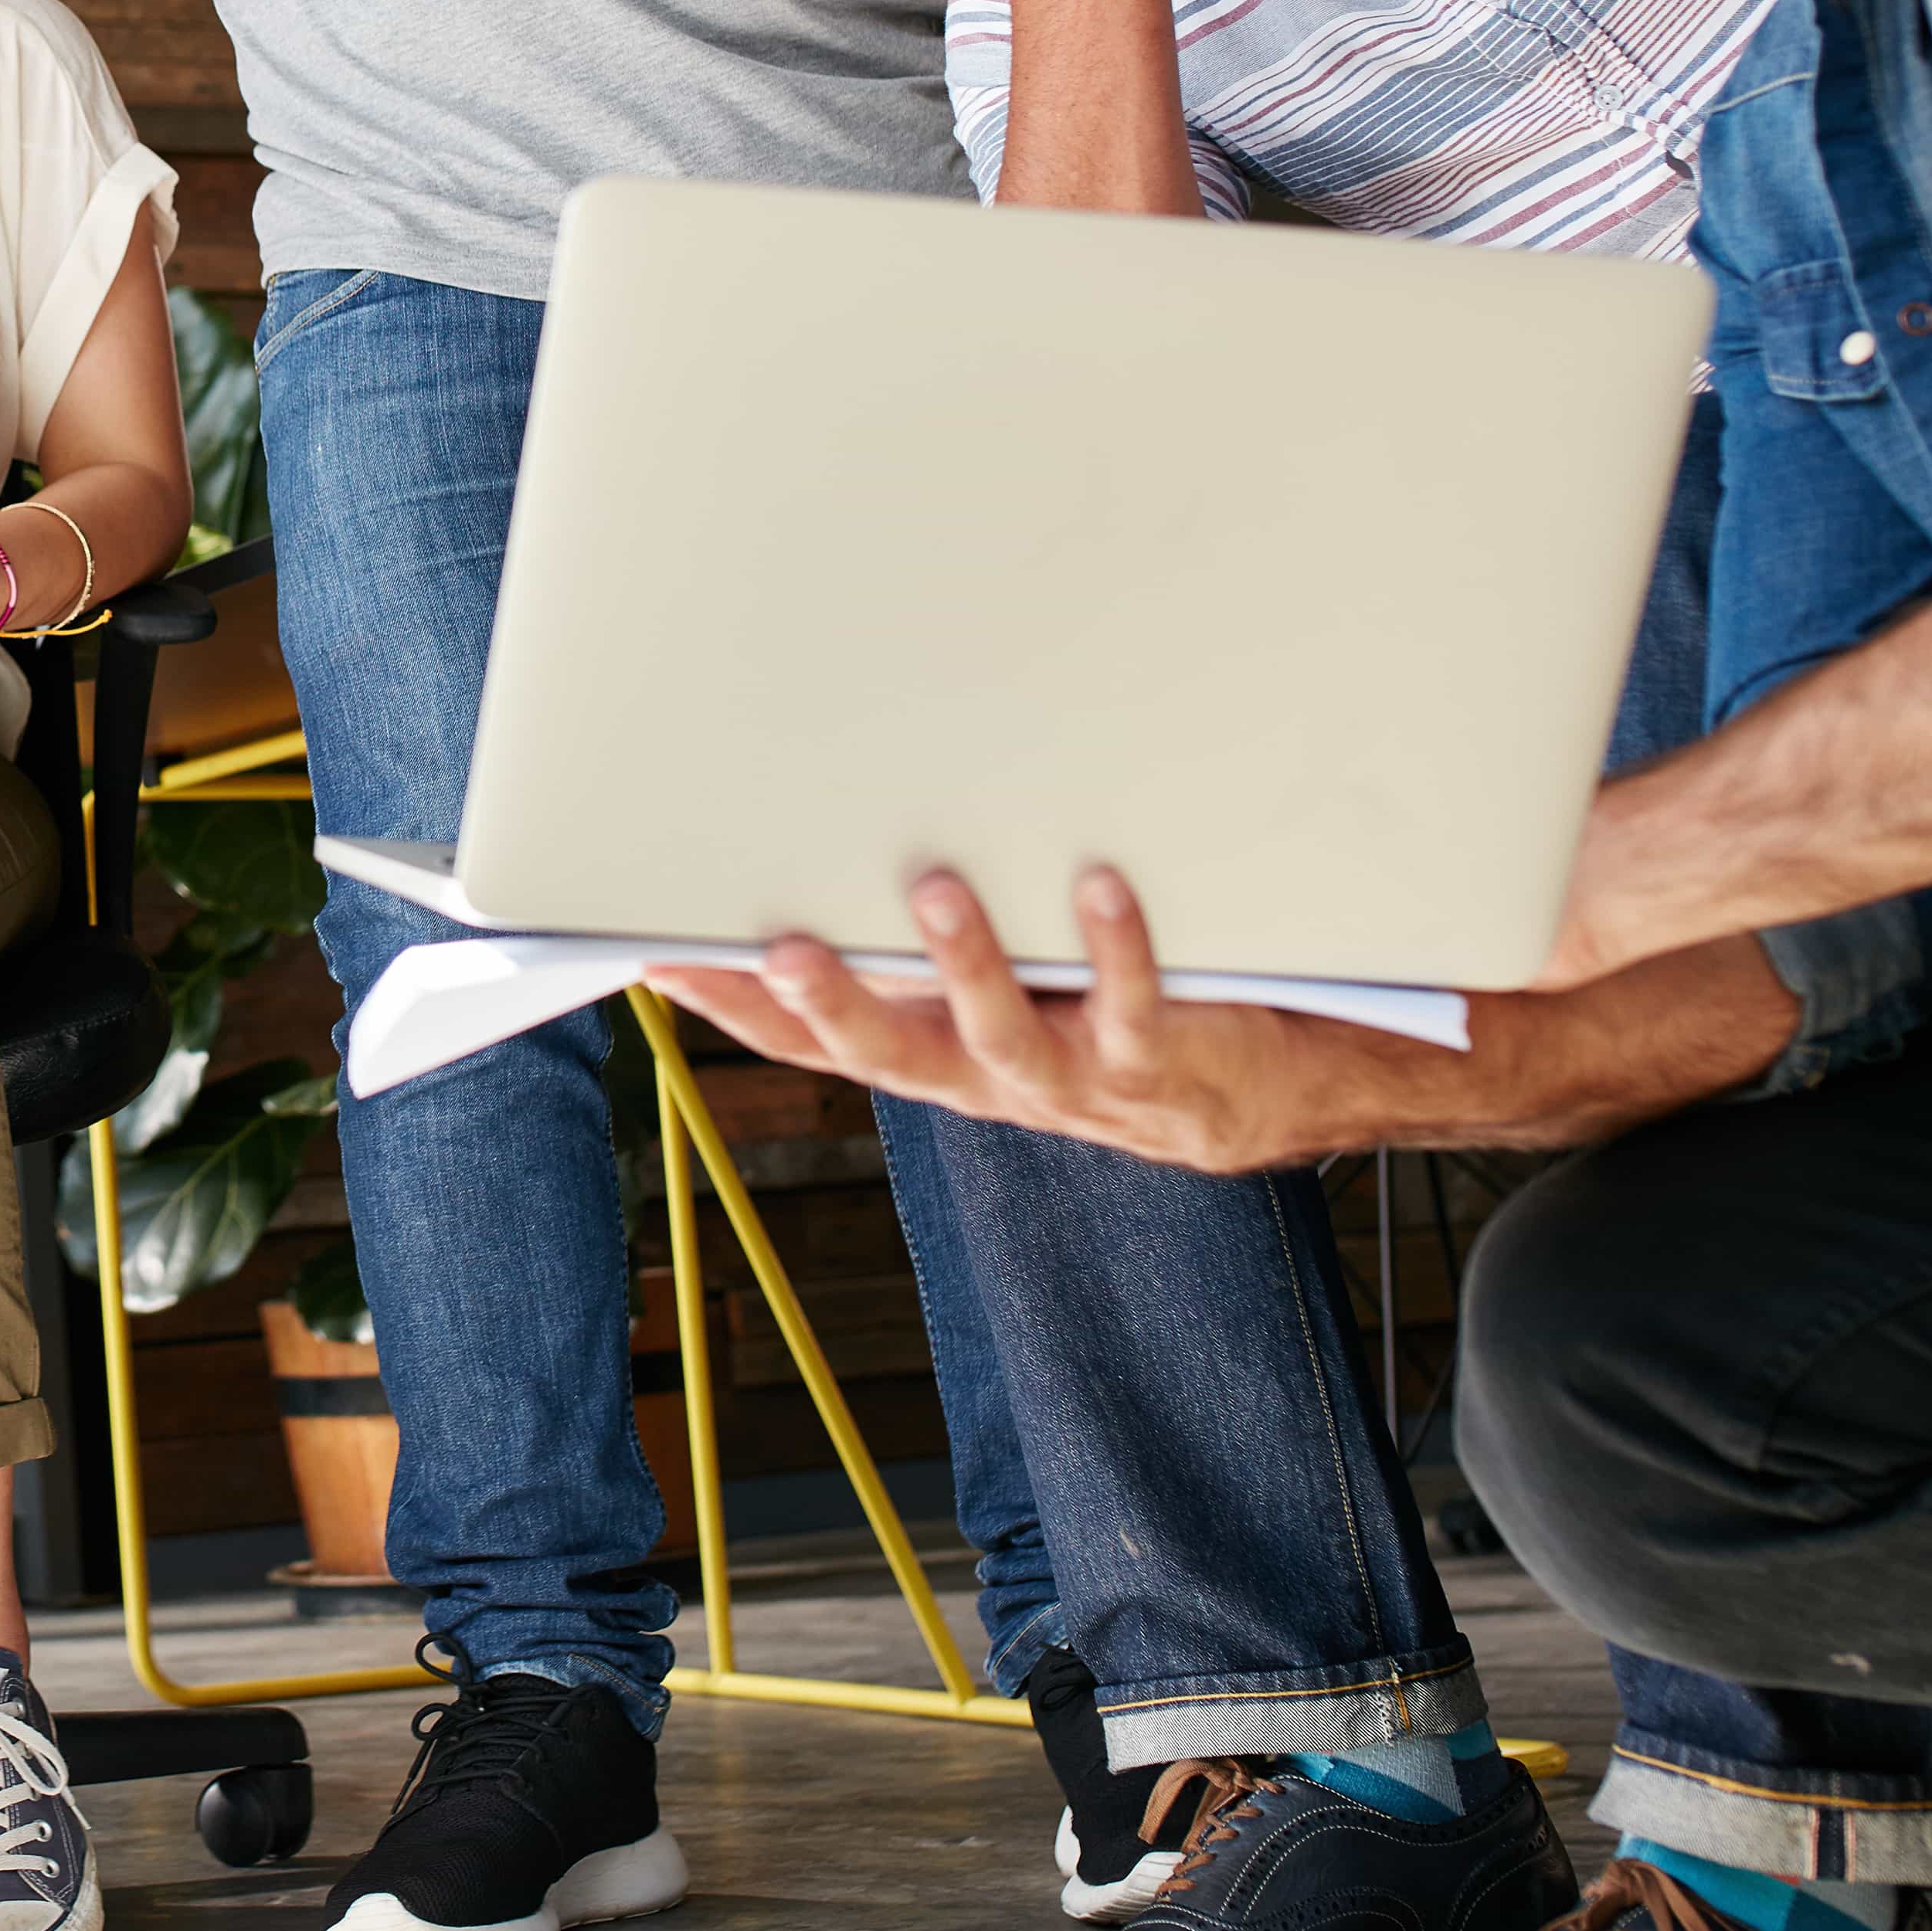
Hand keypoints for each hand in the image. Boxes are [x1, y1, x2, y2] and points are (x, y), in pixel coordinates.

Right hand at [644, 863, 1471, 1173]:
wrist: (1274, 1091)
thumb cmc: (1126, 1012)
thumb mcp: (1015, 984)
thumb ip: (934, 941)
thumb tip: (856, 839)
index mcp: (938, 1058)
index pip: (811, 1042)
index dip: (732, 1008)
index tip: (657, 952)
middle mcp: (992, 1083)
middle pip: (888, 1055)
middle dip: (826, 1002)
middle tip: (772, 944)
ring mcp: (1077, 1084)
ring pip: (999, 1042)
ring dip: (963, 968)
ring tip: (936, 890)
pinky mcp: (1162, 1068)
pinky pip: (1133, 1008)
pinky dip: (1114, 947)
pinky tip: (1096, 886)